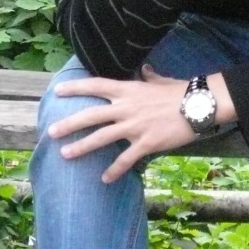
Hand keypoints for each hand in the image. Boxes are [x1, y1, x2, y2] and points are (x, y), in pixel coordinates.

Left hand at [48, 70, 194, 183]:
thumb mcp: (161, 81)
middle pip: (90, 115)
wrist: (198, 105)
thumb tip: (145, 70)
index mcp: (128, 90)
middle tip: (51, 132)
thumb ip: (149, 77)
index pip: (96, 86)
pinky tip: (105, 178)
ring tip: (66, 155)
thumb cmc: (181, 91)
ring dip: (82, 147)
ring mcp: (135, 126)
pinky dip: (114, 170)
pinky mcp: (146, 142)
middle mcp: (126, 107)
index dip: (75, 87)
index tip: (58, 91)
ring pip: (101, 138)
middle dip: (69, 124)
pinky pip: (126, 159)